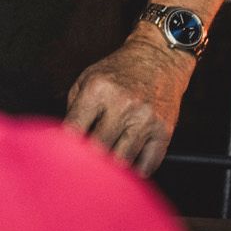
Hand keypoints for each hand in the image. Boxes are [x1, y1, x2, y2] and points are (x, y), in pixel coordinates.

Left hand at [64, 33, 193, 174]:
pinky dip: (136, 171)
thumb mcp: (88, 78)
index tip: (65, 159)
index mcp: (98, 89)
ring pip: (122, 160)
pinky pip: (148, 164)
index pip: (74, 129)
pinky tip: (129, 167)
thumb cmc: (120, 71)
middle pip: (98, 148)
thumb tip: (67, 141)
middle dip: (89, 161)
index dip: (67, 148)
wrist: (159, 58)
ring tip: (106, 170)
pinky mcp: (164, 130)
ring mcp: (146, 118)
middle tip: (84, 168)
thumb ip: (74, 108)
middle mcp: (123, 103)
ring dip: (112, 170)